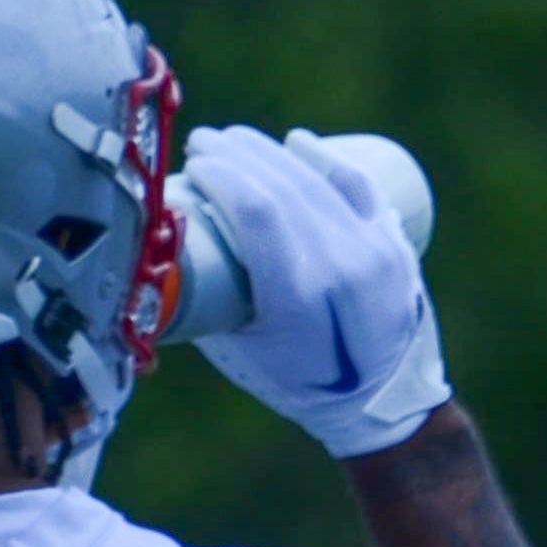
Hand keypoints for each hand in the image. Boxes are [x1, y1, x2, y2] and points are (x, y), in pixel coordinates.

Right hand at [184, 125, 447, 457]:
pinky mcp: (393, 245)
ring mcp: (374, 253)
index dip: (220, 175)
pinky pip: (358, 187)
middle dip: (235, 154)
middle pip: (281, 187)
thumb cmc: (296, 383)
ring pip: (317, 179)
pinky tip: (299, 141)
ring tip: (236, 140)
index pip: (255, 210)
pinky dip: (326, 159)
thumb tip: (153, 255)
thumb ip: (202, 304)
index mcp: (296, 299)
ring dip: (269, 151)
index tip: (193, 164)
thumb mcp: (238, 352)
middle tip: (203, 142)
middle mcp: (340, 269)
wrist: (382, 406)